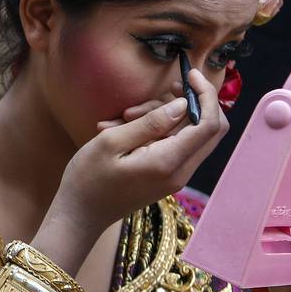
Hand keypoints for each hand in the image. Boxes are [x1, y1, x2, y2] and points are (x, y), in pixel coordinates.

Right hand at [53, 69, 228, 231]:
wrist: (80, 217)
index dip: (205, 94)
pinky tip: (128, 128)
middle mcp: (180, 172)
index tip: (189, 74)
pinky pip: (177, 146)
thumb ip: (150, 123)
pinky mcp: (168, 177)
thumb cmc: (87, 179)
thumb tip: (182, 104)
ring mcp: (176, 177)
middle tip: (161, 92)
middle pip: (211, 129)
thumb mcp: (111, 143)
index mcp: (168, 162)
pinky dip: (161, 131)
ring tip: (125, 116)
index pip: (208, 124)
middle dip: (191, 103)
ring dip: (168, 117)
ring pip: (192, 135)